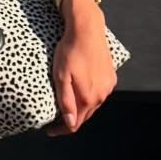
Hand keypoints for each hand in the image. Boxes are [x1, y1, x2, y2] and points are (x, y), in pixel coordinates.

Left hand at [45, 0, 117, 136]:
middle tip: (55, 116)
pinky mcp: (111, 77)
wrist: (87, 30)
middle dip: (70, 119)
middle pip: (84, 116)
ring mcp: (108, 87)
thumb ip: (66, 102)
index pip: (75, 124)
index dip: (61, 129)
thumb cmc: (70, 52)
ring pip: (93, 104)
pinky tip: (81, 88)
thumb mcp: (61, 76)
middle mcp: (101, 96)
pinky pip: (99, 92)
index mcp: (87, 98)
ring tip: (67, 102)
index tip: (49, 129)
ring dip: (81, 106)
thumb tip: (71, 124)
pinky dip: (89, 95)